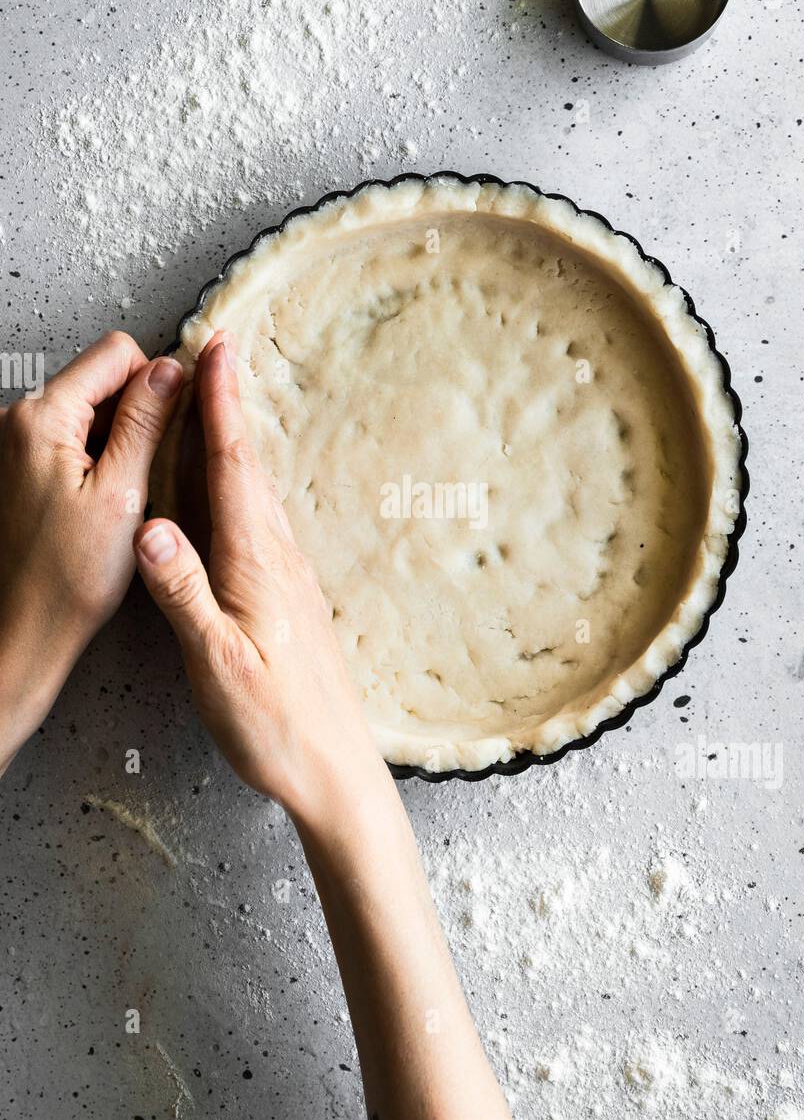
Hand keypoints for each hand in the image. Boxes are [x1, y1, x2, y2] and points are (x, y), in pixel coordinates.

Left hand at [0, 331, 183, 771]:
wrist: (25, 629)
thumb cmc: (67, 577)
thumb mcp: (124, 493)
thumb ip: (145, 422)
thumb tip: (171, 370)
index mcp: (41, 418)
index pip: (115, 354)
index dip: (156, 380)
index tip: (176, 418)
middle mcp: (17, 420)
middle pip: (98, 378)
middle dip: (135, 412)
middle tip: (152, 468)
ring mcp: (14, 443)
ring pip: (86, 409)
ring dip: (116, 438)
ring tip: (128, 491)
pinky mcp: (17, 466)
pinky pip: (69, 439)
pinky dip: (96, 458)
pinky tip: (106, 501)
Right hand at [133, 332, 389, 831]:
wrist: (336, 769)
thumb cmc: (276, 725)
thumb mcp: (217, 665)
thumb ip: (184, 595)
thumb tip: (150, 526)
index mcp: (257, 565)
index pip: (233, 469)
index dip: (222, 407)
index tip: (216, 350)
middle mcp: (279, 560)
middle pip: (249, 468)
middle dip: (230, 408)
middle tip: (218, 352)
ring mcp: (289, 579)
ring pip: (257, 494)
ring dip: (238, 443)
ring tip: (222, 406)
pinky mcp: (291, 600)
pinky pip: (262, 523)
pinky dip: (245, 488)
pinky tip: (240, 496)